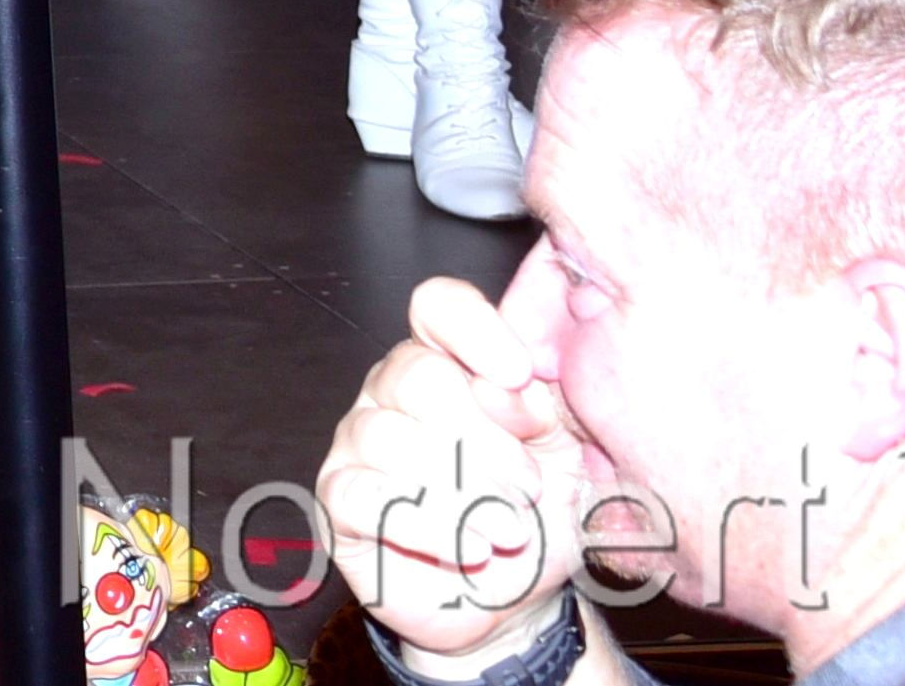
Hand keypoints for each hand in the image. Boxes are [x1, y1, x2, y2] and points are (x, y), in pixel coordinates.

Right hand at [319, 265, 599, 661]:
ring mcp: (358, 442)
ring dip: (462, 489)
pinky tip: (471, 548)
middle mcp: (393, 389)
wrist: (515, 598)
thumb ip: (546, 407)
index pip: (437, 307)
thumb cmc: (536, 514)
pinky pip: (363, 495)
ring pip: (388, 437)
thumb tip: (510, 384)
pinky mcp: (339, 500)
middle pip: (415, 374)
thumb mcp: (566, 455)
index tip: (519, 374)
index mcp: (450, 361)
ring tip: (509, 530)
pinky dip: (428, 526)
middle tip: (529, 485)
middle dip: (485, 437)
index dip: (474, 329)